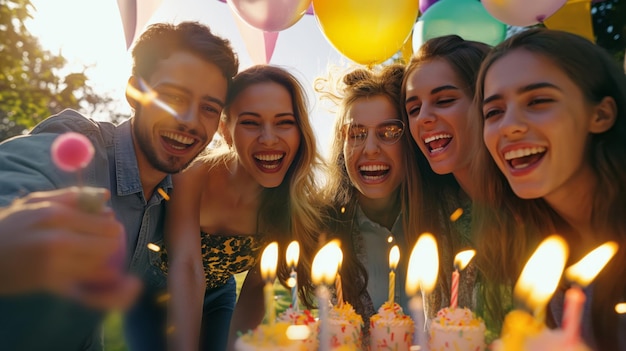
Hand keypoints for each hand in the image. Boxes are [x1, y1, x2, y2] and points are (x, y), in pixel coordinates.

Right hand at [0, 187, 125, 299]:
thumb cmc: (11, 224)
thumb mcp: (37, 202)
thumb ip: (73, 197)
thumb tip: (104, 195)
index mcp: (56, 216)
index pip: (104, 224)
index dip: (111, 226)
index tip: (109, 226)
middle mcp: (58, 241)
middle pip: (106, 246)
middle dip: (109, 244)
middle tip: (103, 241)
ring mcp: (53, 265)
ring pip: (97, 265)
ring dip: (100, 260)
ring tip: (88, 253)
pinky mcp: (48, 284)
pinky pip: (84, 285)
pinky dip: (94, 278)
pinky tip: (95, 274)